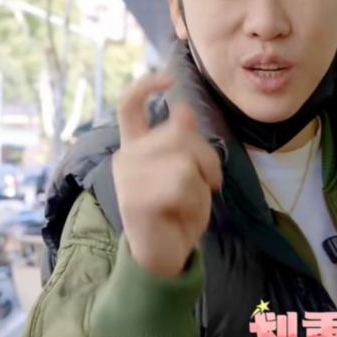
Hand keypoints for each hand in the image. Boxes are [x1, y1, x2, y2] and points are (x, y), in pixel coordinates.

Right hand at [113, 72, 222, 278]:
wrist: (162, 257)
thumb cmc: (177, 213)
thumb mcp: (189, 172)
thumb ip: (185, 143)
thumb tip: (183, 110)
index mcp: (135, 147)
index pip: (129, 105)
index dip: (147, 86)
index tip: (169, 80)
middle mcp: (126, 156)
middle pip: (179, 130)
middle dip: (207, 157)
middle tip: (210, 184)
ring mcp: (128, 176)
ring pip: (185, 158)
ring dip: (201, 185)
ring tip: (190, 204)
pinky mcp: (135, 197)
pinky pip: (181, 183)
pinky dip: (194, 201)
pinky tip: (181, 215)